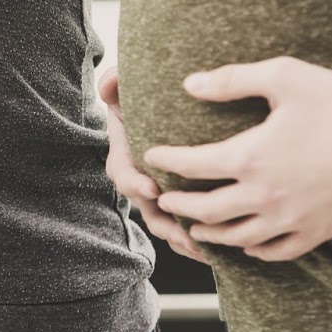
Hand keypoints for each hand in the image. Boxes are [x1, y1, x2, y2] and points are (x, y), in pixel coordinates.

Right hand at [98, 65, 206, 263]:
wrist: (178, 110)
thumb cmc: (151, 98)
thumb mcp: (132, 86)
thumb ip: (117, 81)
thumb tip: (107, 87)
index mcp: (128, 155)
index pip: (123, 174)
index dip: (134, 183)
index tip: (151, 188)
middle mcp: (144, 181)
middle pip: (149, 211)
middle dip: (166, 225)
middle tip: (185, 233)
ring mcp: (164, 196)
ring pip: (170, 227)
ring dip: (186, 240)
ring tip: (207, 249)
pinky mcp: (185, 205)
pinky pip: (190, 231)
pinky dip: (203, 243)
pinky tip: (224, 251)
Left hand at [145, 57, 331, 261]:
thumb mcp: (282, 77)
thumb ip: (231, 80)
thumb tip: (188, 83)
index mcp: (250, 156)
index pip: (192, 165)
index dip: (167, 160)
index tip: (153, 156)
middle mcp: (265, 195)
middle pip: (207, 209)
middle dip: (180, 204)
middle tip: (164, 199)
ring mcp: (292, 218)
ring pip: (238, 237)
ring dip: (211, 233)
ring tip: (197, 228)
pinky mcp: (319, 232)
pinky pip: (277, 251)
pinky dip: (255, 251)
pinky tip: (248, 245)